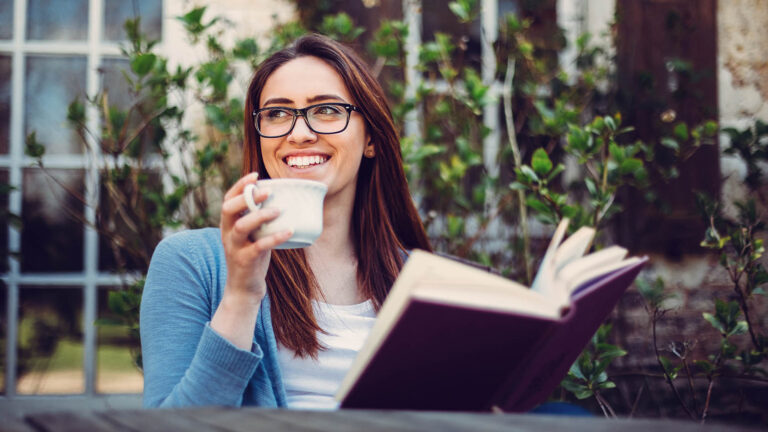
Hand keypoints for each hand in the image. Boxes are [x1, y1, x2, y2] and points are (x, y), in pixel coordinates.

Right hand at [219, 172, 292, 300]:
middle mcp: (228, 234)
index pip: (228, 199)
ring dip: (260, 215)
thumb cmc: (252, 256)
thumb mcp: (253, 235)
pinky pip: (259, 246)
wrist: (243, 289)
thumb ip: (260, 219)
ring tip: (279, 210)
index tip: (255, 176)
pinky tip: (290, 231)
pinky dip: (275, 237)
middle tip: (267, 191)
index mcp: (228, 224)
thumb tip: (285, 199)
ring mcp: (234, 247)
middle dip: (247, 197)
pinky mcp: (245, 261)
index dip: (239, 186)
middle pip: (228, 209)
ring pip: (241, 227)